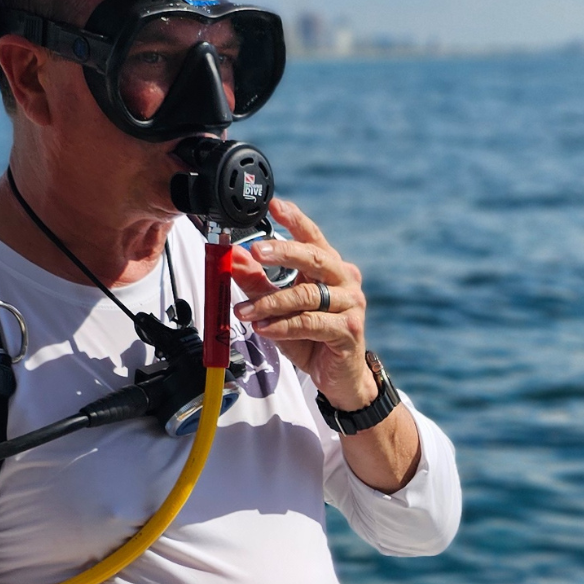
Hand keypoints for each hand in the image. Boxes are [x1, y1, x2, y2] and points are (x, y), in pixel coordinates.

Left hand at [228, 199, 376, 409]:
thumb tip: (232, 257)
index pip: (313, 237)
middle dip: (282, 252)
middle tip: (254, 251)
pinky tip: (264, 328)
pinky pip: (311, 323)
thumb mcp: (279, 308)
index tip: (274, 205)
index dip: (295, 219)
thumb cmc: (312, 339)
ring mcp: (351, 304)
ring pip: (307, 294)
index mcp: (331, 267)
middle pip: (314, 257)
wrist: (340, 378)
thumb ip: (258, 282)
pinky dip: (283, 325)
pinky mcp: (349, 330)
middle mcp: (345, 280)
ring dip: (271, 302)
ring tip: (243, 311)